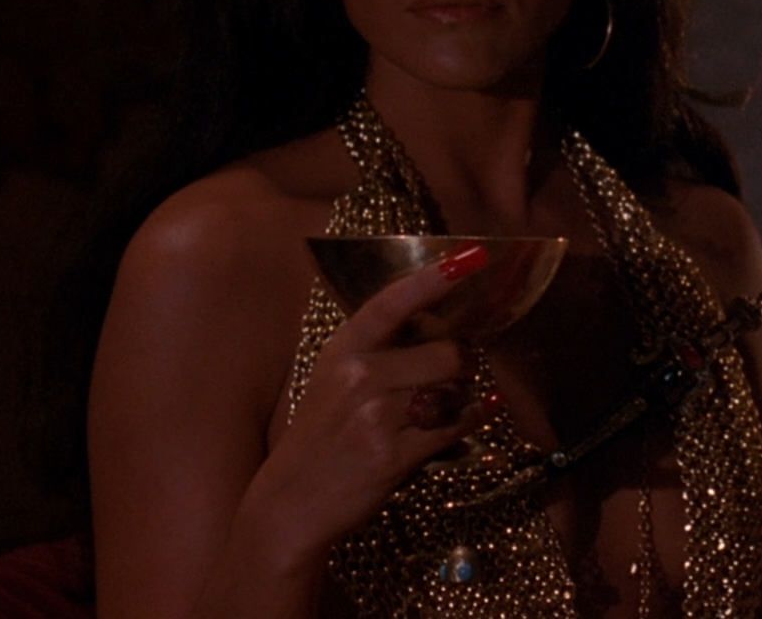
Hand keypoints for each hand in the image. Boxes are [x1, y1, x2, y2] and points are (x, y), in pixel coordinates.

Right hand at [240, 257, 486, 560]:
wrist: (287, 505)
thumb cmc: (320, 440)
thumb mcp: (334, 382)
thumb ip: (380, 354)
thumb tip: (444, 332)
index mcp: (343, 350)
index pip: (393, 302)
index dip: (436, 277)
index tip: (473, 256)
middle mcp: (358, 376)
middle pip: (447, 352)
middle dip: (462, 365)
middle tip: (452, 379)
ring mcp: (374, 415)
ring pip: (453, 390)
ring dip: (462, 398)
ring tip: (444, 408)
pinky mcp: (391, 454)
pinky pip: (454, 427)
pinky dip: (470, 422)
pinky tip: (474, 417)